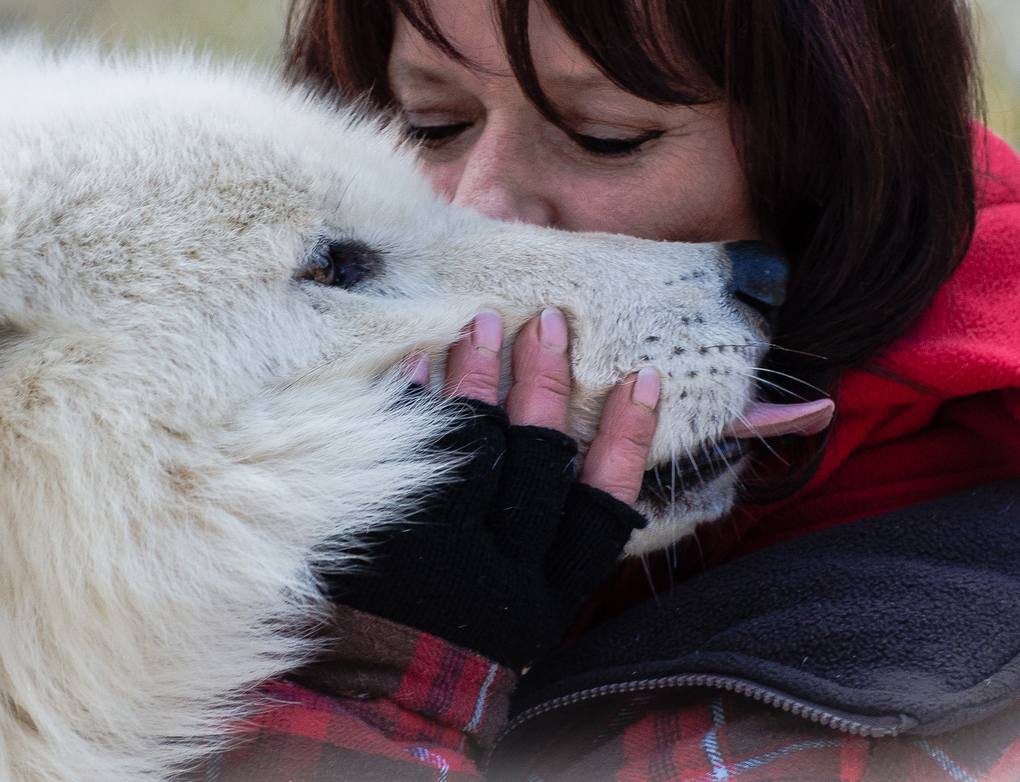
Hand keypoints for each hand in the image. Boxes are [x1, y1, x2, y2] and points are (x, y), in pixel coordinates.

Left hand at [325, 309, 656, 668]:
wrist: (377, 697)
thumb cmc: (461, 643)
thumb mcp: (527, 610)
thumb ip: (550, 542)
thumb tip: (572, 442)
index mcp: (551, 595)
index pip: (604, 503)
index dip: (628, 439)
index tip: (642, 379)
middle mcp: (506, 572)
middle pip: (537, 457)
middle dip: (545, 381)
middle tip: (550, 321)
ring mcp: (442, 551)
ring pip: (475, 443)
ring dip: (481, 374)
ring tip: (485, 323)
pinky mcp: (387, 537)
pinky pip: (405, 453)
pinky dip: (414, 404)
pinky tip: (423, 364)